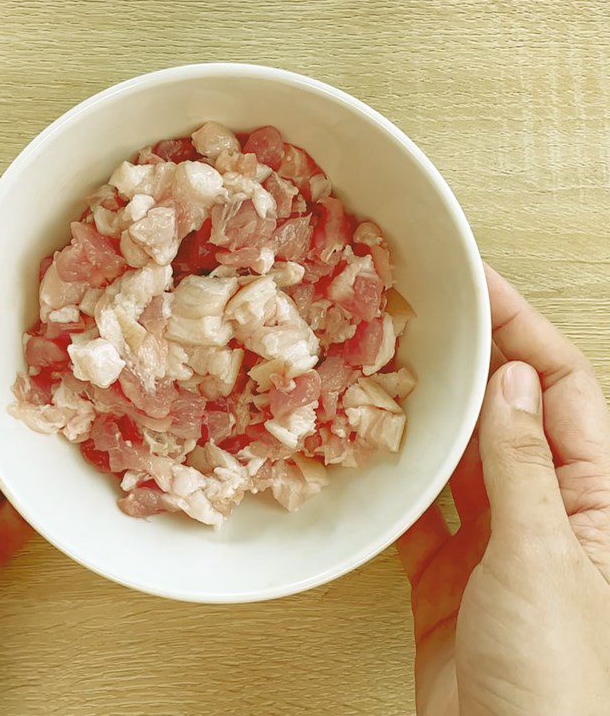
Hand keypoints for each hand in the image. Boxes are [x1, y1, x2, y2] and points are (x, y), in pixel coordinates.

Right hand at [398, 266, 609, 714]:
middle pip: (509, 413)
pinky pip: (425, 508)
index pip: (562, 387)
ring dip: (433, 416)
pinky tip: (377, 453)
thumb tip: (514, 380)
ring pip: (463, 456)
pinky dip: (402, 480)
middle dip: (472, 363)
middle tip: (426, 321)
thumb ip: (523, 465)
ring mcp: (498, 540)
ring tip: (395, 372)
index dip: (523, 330)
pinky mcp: (451, 571)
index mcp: (597, 497)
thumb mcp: (544, 557)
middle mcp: (550, 509)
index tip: (480, 288)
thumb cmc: (561, 681)